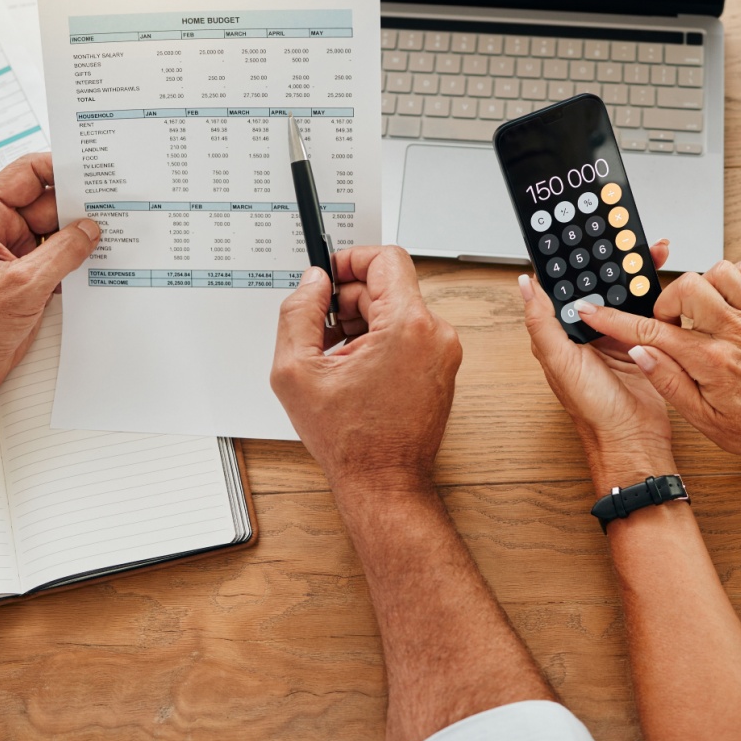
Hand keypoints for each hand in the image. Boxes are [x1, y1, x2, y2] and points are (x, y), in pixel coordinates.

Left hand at [0, 153, 98, 395]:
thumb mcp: (21, 285)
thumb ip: (61, 253)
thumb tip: (90, 229)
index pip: (27, 175)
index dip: (61, 169)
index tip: (94, 171)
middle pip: (48, 204)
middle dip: (79, 209)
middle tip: (116, 209)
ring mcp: (14, 253)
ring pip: (57, 233)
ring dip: (82, 239)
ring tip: (115, 236)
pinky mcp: (27, 278)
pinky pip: (59, 260)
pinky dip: (78, 262)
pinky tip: (102, 263)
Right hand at [270, 246, 461, 495]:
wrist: (383, 481)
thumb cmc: (352, 440)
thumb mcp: (297, 370)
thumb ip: (298, 313)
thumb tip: (313, 282)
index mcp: (408, 326)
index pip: (386, 259)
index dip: (350, 260)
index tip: (329, 275)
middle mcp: (436, 334)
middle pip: (388, 287)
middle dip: (349, 302)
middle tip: (320, 330)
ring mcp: (444, 352)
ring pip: (396, 312)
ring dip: (362, 324)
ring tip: (334, 359)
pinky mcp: (443, 368)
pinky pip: (408, 335)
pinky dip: (379, 343)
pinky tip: (353, 370)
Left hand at [519, 241, 675, 484]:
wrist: (634, 438)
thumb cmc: (593, 410)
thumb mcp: (561, 361)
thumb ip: (542, 322)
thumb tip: (524, 284)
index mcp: (562, 332)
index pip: (564, 286)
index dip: (573, 259)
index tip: (582, 233)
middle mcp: (587, 331)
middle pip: (598, 284)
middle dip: (612, 259)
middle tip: (625, 235)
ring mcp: (616, 335)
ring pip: (625, 293)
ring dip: (636, 272)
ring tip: (650, 250)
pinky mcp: (642, 342)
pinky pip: (648, 310)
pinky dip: (656, 294)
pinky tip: (662, 278)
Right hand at [577, 259, 740, 465]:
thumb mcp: (699, 417)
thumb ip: (666, 380)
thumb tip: (638, 351)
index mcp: (710, 361)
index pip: (652, 331)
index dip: (615, 320)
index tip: (592, 310)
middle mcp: (734, 332)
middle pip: (687, 286)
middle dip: (668, 300)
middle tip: (670, 323)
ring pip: (717, 271)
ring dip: (700, 285)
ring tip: (697, 312)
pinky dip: (729, 278)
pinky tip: (721, 301)